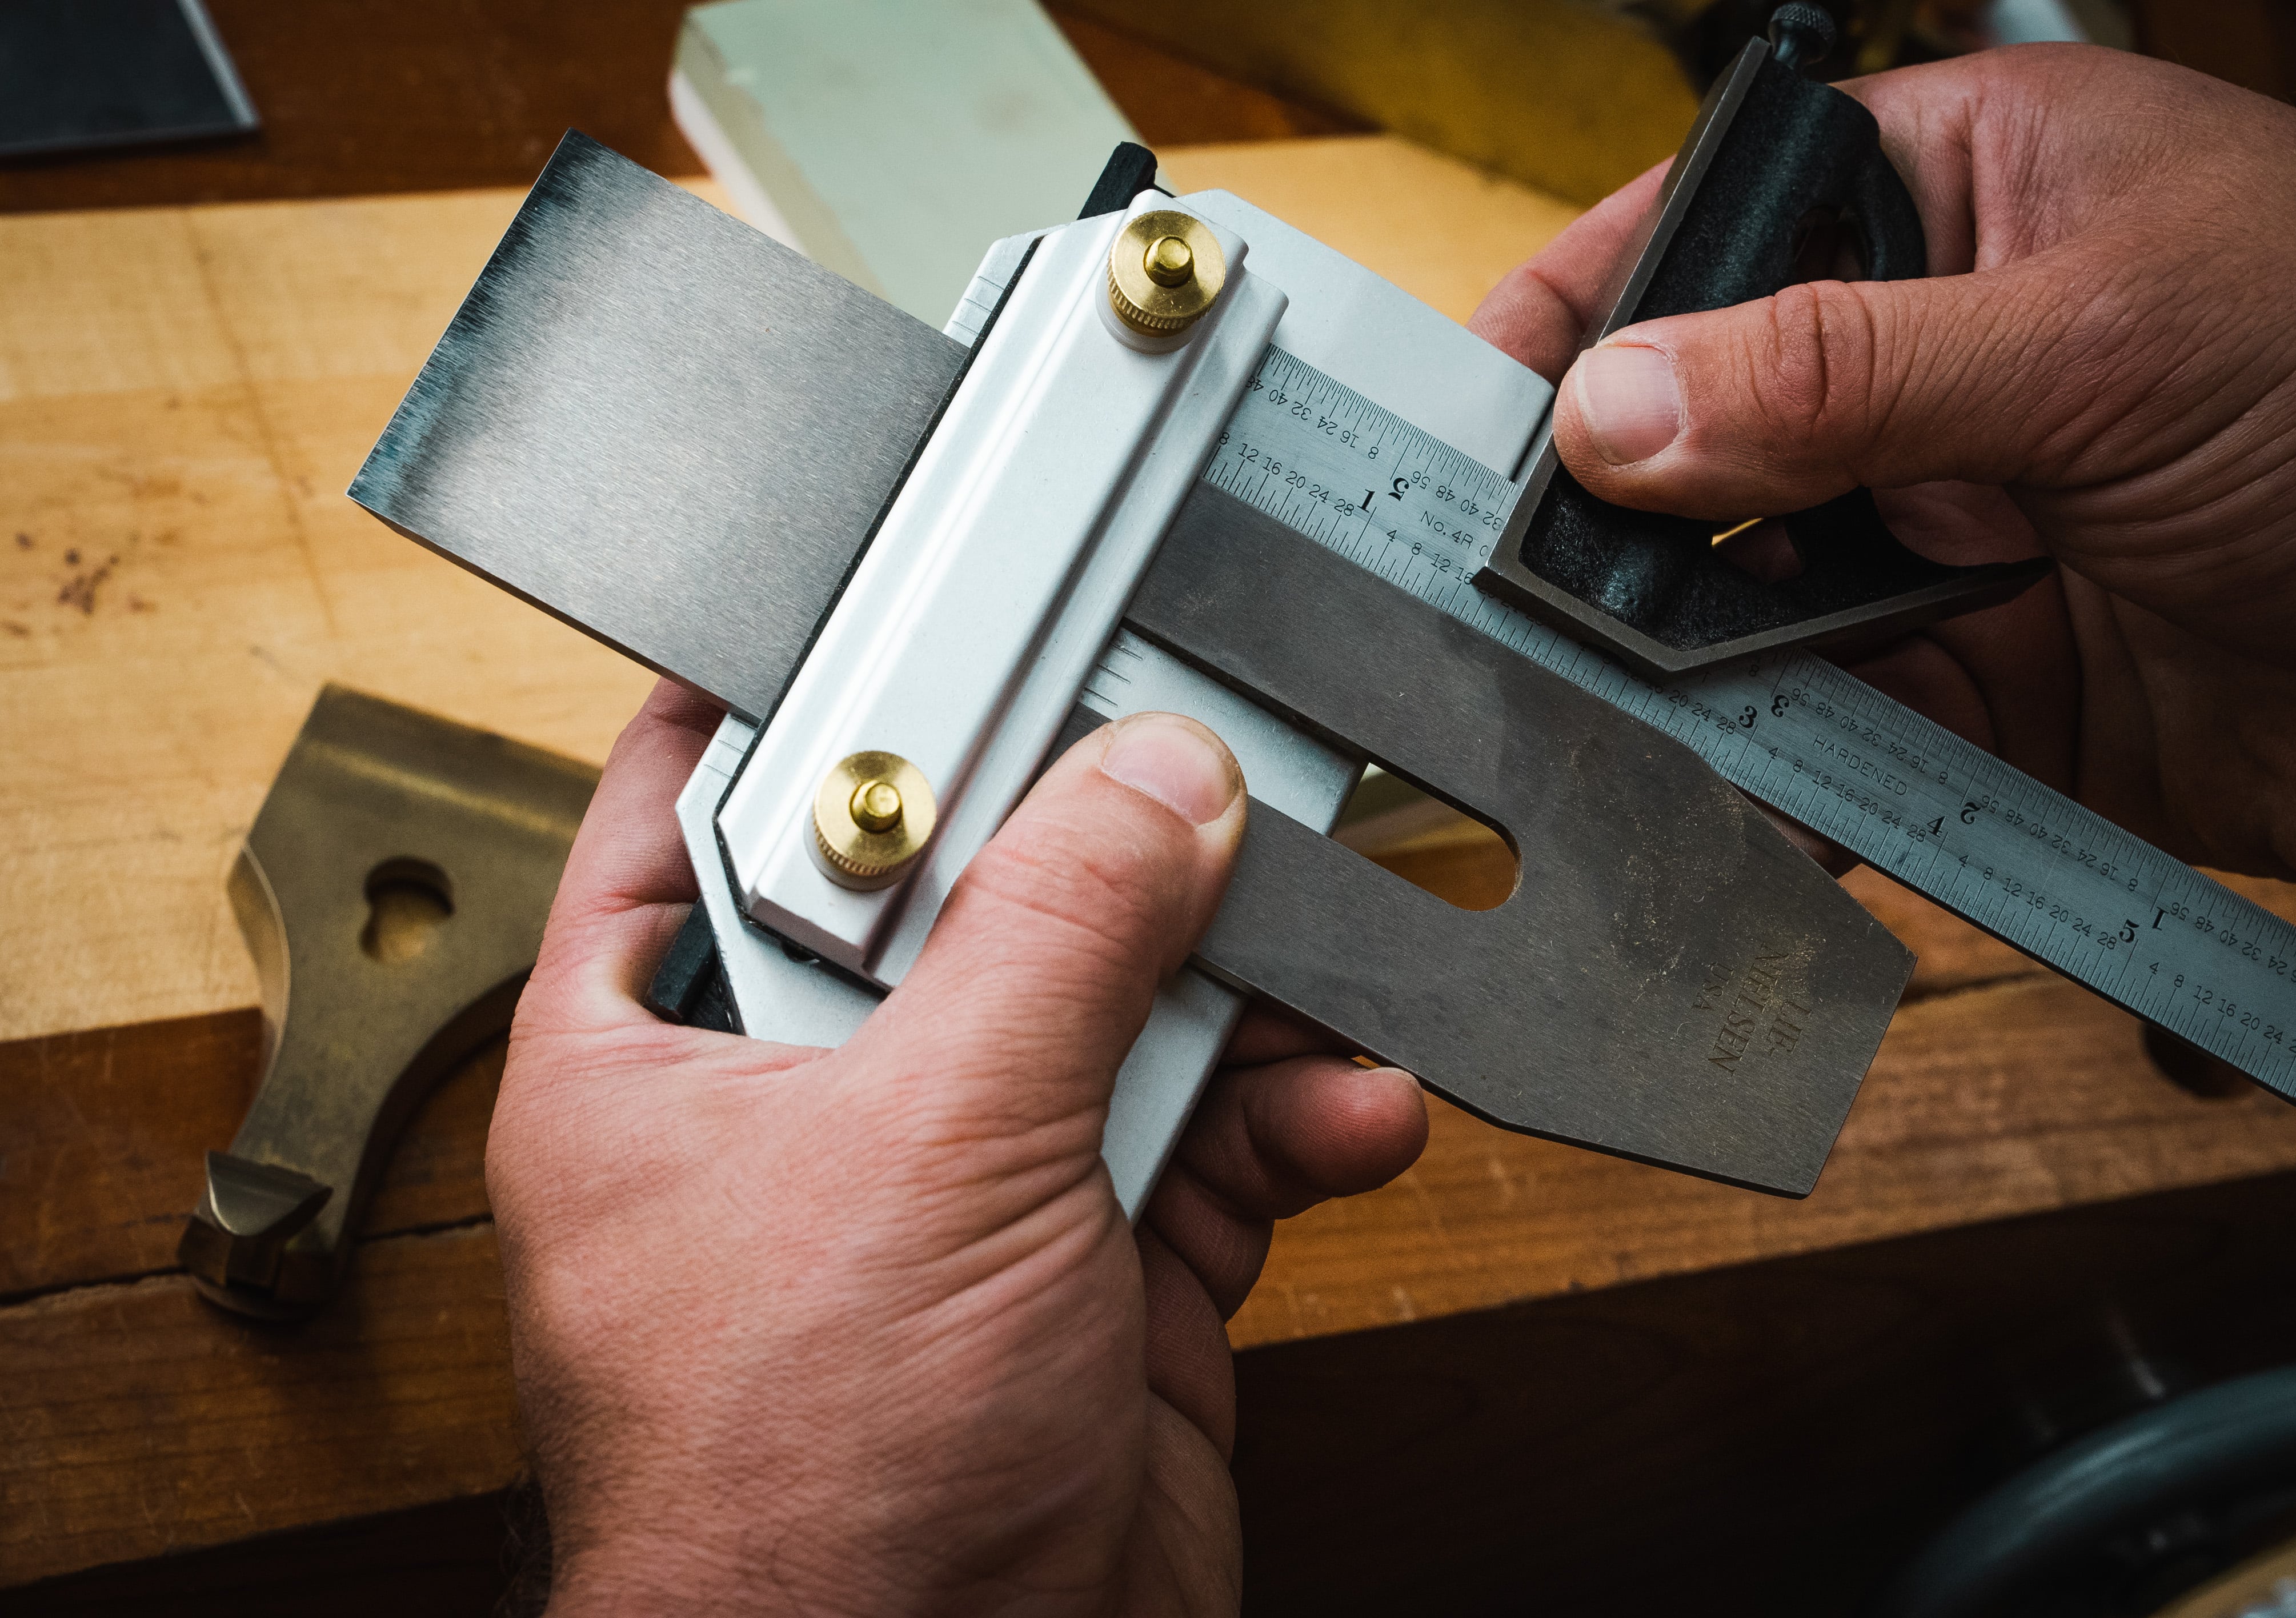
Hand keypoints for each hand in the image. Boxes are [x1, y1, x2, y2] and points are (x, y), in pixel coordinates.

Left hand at [487, 682, 1427, 1614]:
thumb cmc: (808, 1495)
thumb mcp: (932, 1147)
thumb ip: (1052, 940)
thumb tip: (1149, 782)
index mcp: (663, 1057)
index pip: (704, 815)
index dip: (810, 710)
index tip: (920, 604)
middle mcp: (811, 1110)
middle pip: (960, 898)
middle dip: (1093, 847)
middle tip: (1195, 772)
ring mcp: (967, 1191)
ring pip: (1113, 1010)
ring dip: (1226, 987)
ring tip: (1307, 959)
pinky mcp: (1103, 1266)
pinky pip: (1213, 1135)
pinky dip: (1288, 1113)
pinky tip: (1341, 1104)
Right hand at [1470, 44, 2295, 895]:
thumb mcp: (2113, 335)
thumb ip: (1848, 373)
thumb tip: (1621, 410)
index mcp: (1971, 195)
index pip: (1717, 230)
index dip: (1583, 315)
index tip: (1474, 415)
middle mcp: (1939, 360)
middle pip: (1703, 429)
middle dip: (1609, 517)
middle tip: (1511, 593)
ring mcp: (1952, 527)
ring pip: (1746, 593)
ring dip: (1677, 655)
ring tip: (1597, 706)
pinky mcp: (1983, 680)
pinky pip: (1830, 724)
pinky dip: (1768, 766)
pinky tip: (1716, 790)